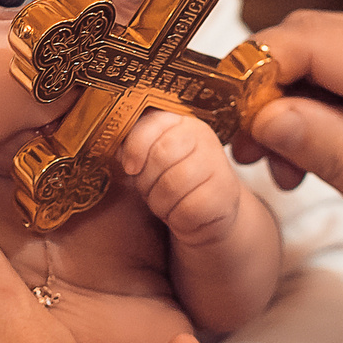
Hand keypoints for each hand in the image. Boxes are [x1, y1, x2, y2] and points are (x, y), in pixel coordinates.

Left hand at [119, 111, 243, 245]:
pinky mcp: (225, 196)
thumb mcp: (152, 162)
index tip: (130, 167)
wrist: (210, 216)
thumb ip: (136, 148)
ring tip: (167, 204)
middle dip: (147, 180)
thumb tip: (118, 149)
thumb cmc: (174, 185)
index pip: (153, 123)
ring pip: (172, 184)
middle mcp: (205, 140)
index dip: (135, 147)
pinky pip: (187, 209)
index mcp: (184, 124)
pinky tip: (182, 216)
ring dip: (160, 203)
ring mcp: (218, 167)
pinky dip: (177, 219)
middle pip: (161, 155)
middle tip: (151, 191)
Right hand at [238, 10, 342, 298]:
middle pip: (311, 34)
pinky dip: (322, 99)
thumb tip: (265, 114)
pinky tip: (317, 149)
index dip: (253, 73)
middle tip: (248, 151)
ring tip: (282, 164)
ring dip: (291, 95)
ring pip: (328, 46)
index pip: (308, 40)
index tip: (226, 125)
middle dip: (265, 85)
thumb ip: (331, 151)